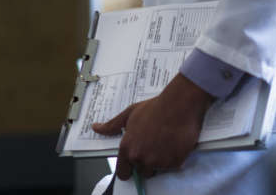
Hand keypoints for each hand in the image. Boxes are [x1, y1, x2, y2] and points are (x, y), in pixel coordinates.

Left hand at [91, 74, 214, 180]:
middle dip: (148, 162)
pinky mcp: (174, 162)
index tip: (135, 164)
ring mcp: (158, 162)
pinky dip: (175, 157)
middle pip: (143, 172)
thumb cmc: (155, 107)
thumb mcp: (130, 113)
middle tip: (156, 145)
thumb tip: (96, 128)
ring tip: (166, 142)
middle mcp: (141, 158)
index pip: (123, 172)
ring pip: (158, 169)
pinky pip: (173, 166)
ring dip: (162, 160)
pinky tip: (175, 143)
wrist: (179, 104)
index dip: (129, 168)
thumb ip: (112, 125)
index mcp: (128, 149)